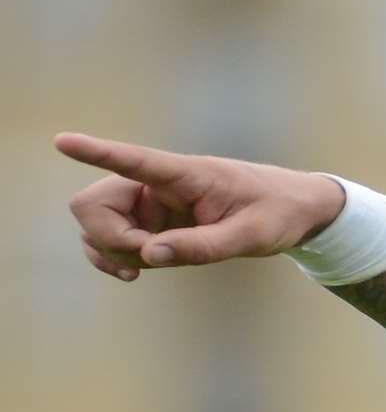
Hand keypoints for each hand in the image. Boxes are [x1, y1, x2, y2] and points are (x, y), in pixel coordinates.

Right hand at [54, 132, 346, 281]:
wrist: (296, 210)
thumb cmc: (279, 213)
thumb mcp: (252, 236)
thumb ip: (204, 246)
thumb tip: (150, 256)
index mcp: (185, 174)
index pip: (134, 160)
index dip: (95, 152)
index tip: (62, 141)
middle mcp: (157, 184)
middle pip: (95, 203)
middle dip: (108, 237)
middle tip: (148, 259)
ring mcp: (150, 203)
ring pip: (97, 222)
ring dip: (110, 249)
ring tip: (144, 268)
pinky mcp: (152, 221)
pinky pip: (111, 237)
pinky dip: (114, 255)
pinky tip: (137, 270)